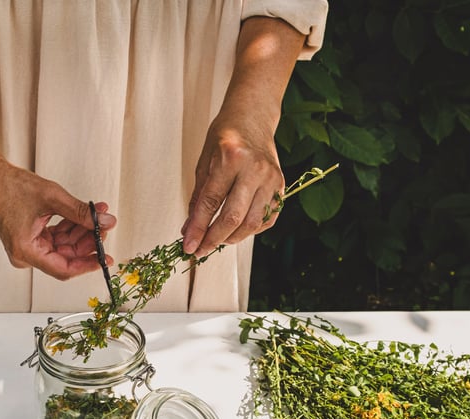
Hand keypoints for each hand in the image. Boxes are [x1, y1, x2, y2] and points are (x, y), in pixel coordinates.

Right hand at [0, 159, 115, 279]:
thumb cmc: (10, 187)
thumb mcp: (53, 198)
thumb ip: (81, 213)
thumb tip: (106, 222)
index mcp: (25, 251)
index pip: (63, 268)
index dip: (87, 264)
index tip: (104, 258)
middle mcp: (25, 255)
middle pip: (65, 257)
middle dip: (88, 242)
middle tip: (104, 226)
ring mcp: (27, 248)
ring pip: (63, 247)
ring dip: (82, 232)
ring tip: (97, 214)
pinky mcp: (30, 239)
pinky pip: (56, 239)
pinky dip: (71, 227)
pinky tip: (84, 215)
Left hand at [181, 117, 284, 257]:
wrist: (253, 118)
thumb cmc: (225, 137)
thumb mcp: (204, 162)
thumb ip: (198, 198)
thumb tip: (190, 230)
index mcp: (231, 158)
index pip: (211, 202)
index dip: (198, 228)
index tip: (188, 246)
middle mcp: (254, 169)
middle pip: (233, 217)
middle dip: (214, 239)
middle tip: (201, 250)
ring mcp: (271, 178)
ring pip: (252, 223)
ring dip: (232, 238)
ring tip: (217, 240)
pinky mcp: (281, 186)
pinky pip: (266, 219)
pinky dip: (250, 230)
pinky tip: (237, 229)